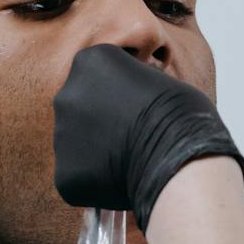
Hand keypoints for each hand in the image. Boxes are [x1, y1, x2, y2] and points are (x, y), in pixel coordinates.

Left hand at [52, 44, 243, 230]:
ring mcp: (61, 135)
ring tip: (130, 161)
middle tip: (132, 138)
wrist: (179, 162)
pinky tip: (122, 182)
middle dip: (102, 123)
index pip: (99, 75)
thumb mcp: (158, 81)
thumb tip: (131, 102)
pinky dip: (96, 182)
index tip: (142, 108)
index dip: (122, 94)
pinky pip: (78, 177)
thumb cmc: (182, 117)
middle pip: (81, 108)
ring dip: (98, 152)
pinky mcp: (64, 173)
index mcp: (91, 61)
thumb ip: (132, 87)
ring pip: (77, 145)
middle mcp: (67, 93)